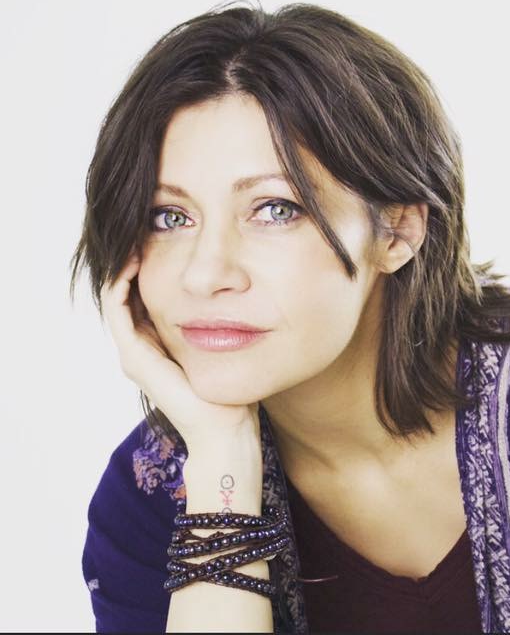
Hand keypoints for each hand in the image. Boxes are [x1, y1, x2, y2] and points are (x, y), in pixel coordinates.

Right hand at [99, 253, 259, 448]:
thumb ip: (222, 325)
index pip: (146, 299)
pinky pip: (118, 311)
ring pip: (118, 299)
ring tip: (134, 240)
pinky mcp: (135, 358)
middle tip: (143, 233)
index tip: (162, 241)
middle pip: (129, 296)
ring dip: (123, 268)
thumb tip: (238, 294)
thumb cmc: (232, 392)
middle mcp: (143, 348)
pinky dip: (121, 284)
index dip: (149, 269)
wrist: (226, 428)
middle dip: (134, 264)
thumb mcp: (226, 347)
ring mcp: (135, 354)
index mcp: (161, 345)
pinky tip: (134, 261)